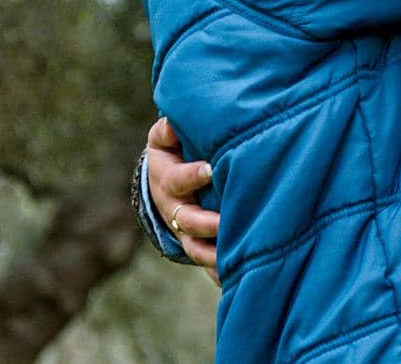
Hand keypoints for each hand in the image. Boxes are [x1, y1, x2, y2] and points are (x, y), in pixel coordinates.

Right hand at [146, 117, 219, 284]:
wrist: (162, 183)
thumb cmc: (172, 152)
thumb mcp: (164, 138)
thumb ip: (168, 130)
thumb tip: (174, 121)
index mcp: (167, 180)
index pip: (177, 179)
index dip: (193, 175)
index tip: (212, 169)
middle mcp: (175, 210)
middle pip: (188, 221)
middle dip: (206, 223)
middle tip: (226, 221)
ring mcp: (186, 232)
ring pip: (196, 250)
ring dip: (213, 255)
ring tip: (234, 256)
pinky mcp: (198, 246)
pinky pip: (208, 265)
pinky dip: (219, 273)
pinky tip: (237, 278)